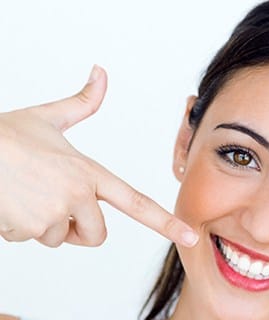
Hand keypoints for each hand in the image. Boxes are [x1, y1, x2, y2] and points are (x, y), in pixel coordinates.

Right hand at [0, 65, 197, 247]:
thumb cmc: (6, 136)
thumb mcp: (48, 118)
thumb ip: (82, 103)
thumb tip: (100, 73)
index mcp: (90, 173)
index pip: (136, 203)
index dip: (166, 222)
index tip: (191, 237)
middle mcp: (78, 195)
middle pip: (96, 236)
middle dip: (78, 229)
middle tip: (54, 205)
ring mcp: (54, 214)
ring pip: (59, 238)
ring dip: (43, 225)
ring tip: (24, 195)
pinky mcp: (30, 229)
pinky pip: (32, 239)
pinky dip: (19, 227)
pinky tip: (9, 203)